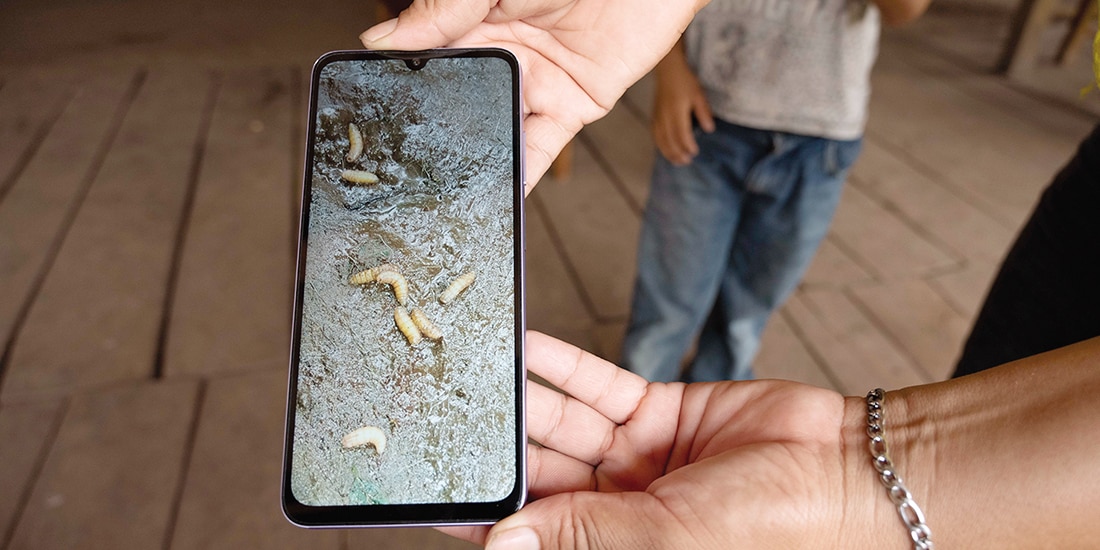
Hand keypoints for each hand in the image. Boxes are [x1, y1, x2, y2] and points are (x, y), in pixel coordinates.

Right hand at [360, 0, 704, 191]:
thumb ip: (443, 9)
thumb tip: (380, 39)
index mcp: (473, 19)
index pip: (427, 57)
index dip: (400, 83)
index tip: (367, 112)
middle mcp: (501, 54)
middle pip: (458, 102)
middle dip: (431, 132)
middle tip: (396, 165)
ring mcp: (536, 83)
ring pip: (496, 130)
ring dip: (472, 161)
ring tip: (438, 195)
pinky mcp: (573, 106)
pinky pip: (541, 148)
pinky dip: (519, 175)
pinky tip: (494, 199)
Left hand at [444, 331, 874, 548]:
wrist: (845, 468)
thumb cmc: (775, 527)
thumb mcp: (670, 537)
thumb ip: (586, 536)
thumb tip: (505, 548)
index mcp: (617, 548)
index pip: (534, 532)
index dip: (488, 516)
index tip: (434, 497)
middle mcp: (619, 508)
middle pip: (541, 476)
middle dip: (499, 448)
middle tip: (442, 412)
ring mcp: (637, 458)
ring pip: (563, 425)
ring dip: (523, 400)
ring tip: (473, 369)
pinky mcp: (658, 412)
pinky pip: (598, 387)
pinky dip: (562, 367)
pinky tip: (525, 348)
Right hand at [652, 42, 714, 165]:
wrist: (667, 70)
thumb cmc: (684, 81)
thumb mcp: (698, 94)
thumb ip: (703, 112)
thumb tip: (709, 129)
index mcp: (677, 109)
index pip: (681, 132)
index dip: (687, 144)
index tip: (695, 152)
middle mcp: (665, 115)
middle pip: (669, 139)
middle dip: (678, 152)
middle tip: (687, 162)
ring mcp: (658, 116)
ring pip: (661, 139)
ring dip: (668, 152)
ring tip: (677, 161)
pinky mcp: (654, 116)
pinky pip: (655, 134)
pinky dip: (660, 145)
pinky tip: (666, 151)